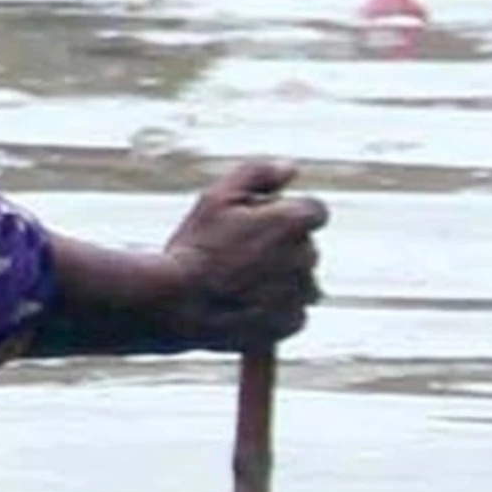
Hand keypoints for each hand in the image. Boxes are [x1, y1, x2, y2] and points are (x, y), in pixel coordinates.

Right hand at [156, 159, 325, 351]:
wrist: (177, 304)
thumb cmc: (195, 247)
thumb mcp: (216, 197)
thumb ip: (257, 174)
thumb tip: (289, 168)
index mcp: (292, 222)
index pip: (314, 211)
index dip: (287, 214)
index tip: (259, 223)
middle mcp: (305, 257)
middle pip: (304, 246)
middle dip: (279, 246)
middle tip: (235, 252)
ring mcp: (300, 293)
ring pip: (300, 280)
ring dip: (280, 278)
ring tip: (237, 281)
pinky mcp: (291, 323)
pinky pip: (292, 311)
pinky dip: (275, 307)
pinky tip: (242, 303)